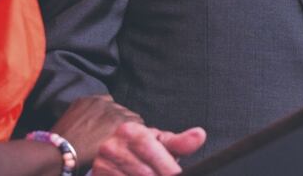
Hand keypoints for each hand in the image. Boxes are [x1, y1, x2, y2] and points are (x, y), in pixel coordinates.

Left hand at [51, 95, 142, 165]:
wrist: (60, 150)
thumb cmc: (87, 156)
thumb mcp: (111, 149)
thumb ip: (124, 139)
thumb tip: (133, 135)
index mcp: (120, 122)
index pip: (138, 120)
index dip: (136, 129)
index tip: (134, 134)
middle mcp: (111, 107)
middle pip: (127, 111)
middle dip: (126, 121)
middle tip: (120, 131)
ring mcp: (96, 101)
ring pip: (114, 103)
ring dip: (114, 111)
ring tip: (108, 122)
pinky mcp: (84, 99)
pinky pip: (100, 98)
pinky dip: (101, 105)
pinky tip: (96, 115)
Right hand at [92, 121, 206, 175]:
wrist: (115, 155)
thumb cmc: (143, 149)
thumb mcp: (161, 142)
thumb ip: (180, 142)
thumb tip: (200, 134)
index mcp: (130, 131)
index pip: (152, 152)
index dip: (168, 168)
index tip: (178, 174)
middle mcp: (112, 146)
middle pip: (145, 173)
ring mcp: (102, 165)